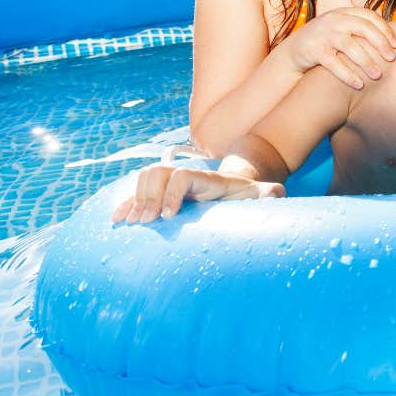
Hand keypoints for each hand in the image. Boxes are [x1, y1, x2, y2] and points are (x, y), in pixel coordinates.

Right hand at [111, 164, 284, 222]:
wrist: (237, 191)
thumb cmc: (249, 197)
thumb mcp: (261, 196)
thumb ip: (269, 195)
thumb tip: (277, 193)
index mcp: (208, 180)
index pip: (182, 176)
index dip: (172, 193)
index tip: (167, 217)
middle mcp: (187, 177)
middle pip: (157, 172)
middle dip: (148, 196)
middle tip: (147, 222)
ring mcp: (173, 184)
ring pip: (145, 178)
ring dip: (135, 199)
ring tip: (133, 223)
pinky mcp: (164, 195)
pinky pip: (139, 193)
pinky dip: (127, 204)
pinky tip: (117, 220)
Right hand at [286, 7, 395, 88]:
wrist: (293, 52)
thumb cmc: (326, 43)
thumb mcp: (342, 31)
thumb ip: (361, 31)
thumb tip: (393, 41)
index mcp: (343, 13)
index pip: (370, 16)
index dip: (385, 30)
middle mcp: (333, 20)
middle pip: (362, 27)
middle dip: (380, 43)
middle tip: (392, 60)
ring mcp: (322, 34)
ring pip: (349, 46)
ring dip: (366, 61)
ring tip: (378, 75)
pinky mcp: (313, 50)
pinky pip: (333, 63)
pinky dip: (347, 75)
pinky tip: (359, 85)